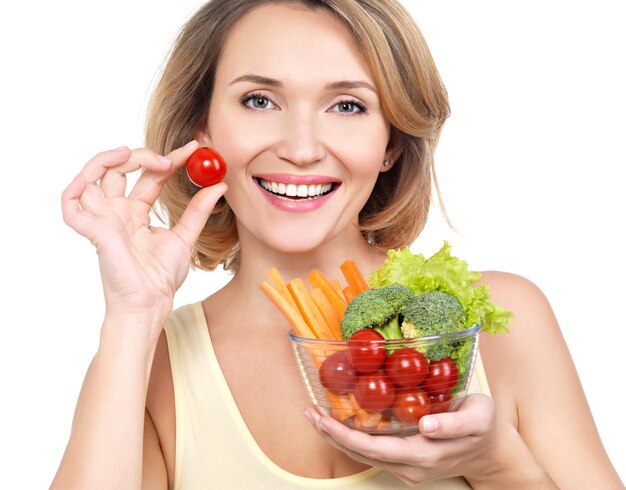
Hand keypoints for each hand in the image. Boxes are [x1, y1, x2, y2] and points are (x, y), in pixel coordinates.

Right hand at [61, 141, 226, 319]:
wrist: (151, 302)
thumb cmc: (161, 276)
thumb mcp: (185, 236)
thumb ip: (199, 210)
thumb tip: (219, 185)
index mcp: (136, 213)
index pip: (149, 176)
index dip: (169, 160)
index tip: (192, 149)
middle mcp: (117, 212)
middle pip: (119, 169)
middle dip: (142, 156)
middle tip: (169, 159)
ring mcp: (103, 220)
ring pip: (91, 177)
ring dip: (107, 159)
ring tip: (131, 153)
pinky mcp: (93, 231)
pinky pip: (70, 206)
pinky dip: (74, 189)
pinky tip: (92, 177)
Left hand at [305, 394, 550, 486]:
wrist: (490, 452)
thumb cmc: (484, 427)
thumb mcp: (478, 417)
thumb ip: (454, 424)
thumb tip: (425, 426)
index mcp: (423, 454)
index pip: (373, 448)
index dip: (344, 435)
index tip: (323, 418)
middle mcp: (409, 466)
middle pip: (360, 453)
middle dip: (331, 434)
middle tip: (309, 412)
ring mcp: (406, 468)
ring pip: (363, 454)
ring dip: (337, 436)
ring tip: (315, 414)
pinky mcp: (405, 462)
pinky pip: (373, 451)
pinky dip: (352, 437)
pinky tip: (339, 420)